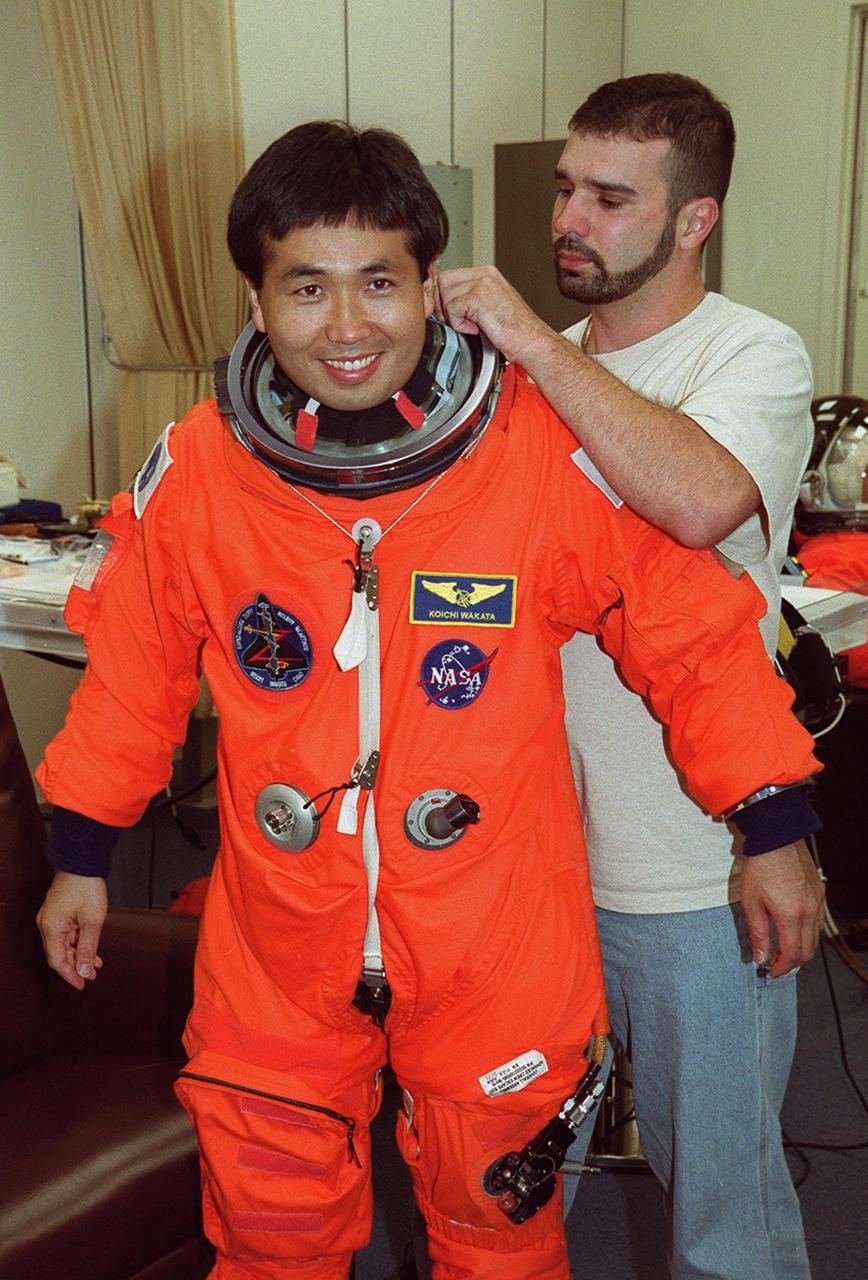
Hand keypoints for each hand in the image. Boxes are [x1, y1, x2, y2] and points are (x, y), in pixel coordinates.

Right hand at [36, 870, 106, 989]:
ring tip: (96, 962)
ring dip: (79, 953)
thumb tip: (85, 970)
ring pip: (64, 943)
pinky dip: (78, 941)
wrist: (83, 862)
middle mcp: (47, 924)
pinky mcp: (59, 911)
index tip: (82, 984)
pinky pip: (67, 932)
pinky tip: (91, 945)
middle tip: (91, 974)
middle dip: (76, 965)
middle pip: (59, 953)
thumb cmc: (86, 887)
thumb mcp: (92, 922)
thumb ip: (88, 949)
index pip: (57, 961)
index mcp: (51, 929)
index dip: (70, 975)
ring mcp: (52, 917)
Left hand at [436, 266, 554, 365]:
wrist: (530, 341)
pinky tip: (476, 329)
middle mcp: (484, 274)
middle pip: (443, 281)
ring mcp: (482, 283)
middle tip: (458, 321)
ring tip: (473, 325)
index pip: (449, 276)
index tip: (449, 313)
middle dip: (443, 304)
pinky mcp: (478, 297)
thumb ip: (468, 297)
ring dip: (453, 316)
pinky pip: (452, 309)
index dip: (443, 296)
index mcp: (486, 273)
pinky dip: (459, 325)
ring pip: (446, 295)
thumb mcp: (489, 305)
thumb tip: (443, 300)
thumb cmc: (513, 330)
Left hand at [739, 841, 824, 977]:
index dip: (782, 968)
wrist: (777, 838)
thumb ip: (758, 933)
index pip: (792, 954)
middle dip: (792, 962)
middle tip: (776, 963)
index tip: (771, 971)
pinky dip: (807, 932)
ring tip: (782, 948)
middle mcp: (809, 911)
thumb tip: (761, 957)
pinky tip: (793, 929)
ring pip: (815, 938)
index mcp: (791, 915)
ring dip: (801, 948)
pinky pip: (817, 922)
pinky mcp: (819, 893)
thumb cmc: (761, 866)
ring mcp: (817, 902)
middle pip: (808, 951)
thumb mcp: (751, 901)